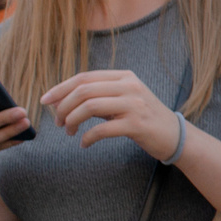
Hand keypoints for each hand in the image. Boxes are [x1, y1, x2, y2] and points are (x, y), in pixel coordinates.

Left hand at [40, 69, 179, 157]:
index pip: (84, 78)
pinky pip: (102, 129)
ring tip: (68, 131)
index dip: (60, 88)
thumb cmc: (143, 118)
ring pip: (89, 107)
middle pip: (83, 91)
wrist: (175, 135)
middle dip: (63, 107)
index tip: (45, 101)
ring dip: (71, 120)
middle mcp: (130, 87)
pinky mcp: (137, 125)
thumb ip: (96, 97)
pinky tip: (84, 143)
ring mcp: (135, 105)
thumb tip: (58, 99)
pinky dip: (87, 138)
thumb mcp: (122, 100)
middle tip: (57, 122)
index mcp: (124, 77)